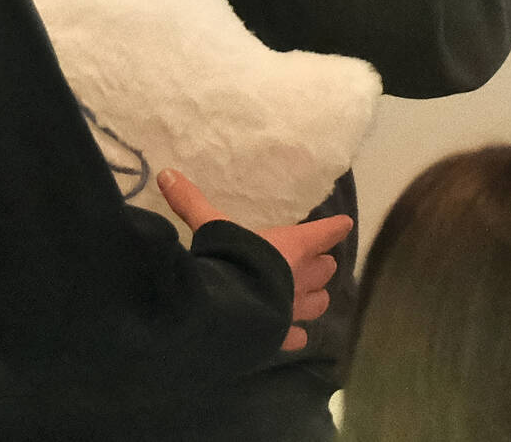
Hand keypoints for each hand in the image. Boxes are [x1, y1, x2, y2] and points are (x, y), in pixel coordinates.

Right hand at [158, 168, 351, 351]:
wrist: (228, 312)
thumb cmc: (229, 260)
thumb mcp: (210, 226)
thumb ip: (191, 202)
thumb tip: (167, 173)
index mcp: (290, 247)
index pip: (321, 234)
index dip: (332, 228)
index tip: (344, 224)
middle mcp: (300, 278)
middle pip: (324, 270)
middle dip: (320, 264)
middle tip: (316, 260)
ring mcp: (294, 310)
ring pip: (318, 303)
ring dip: (315, 297)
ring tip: (309, 295)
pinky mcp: (283, 336)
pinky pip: (297, 336)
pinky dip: (296, 335)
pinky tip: (293, 336)